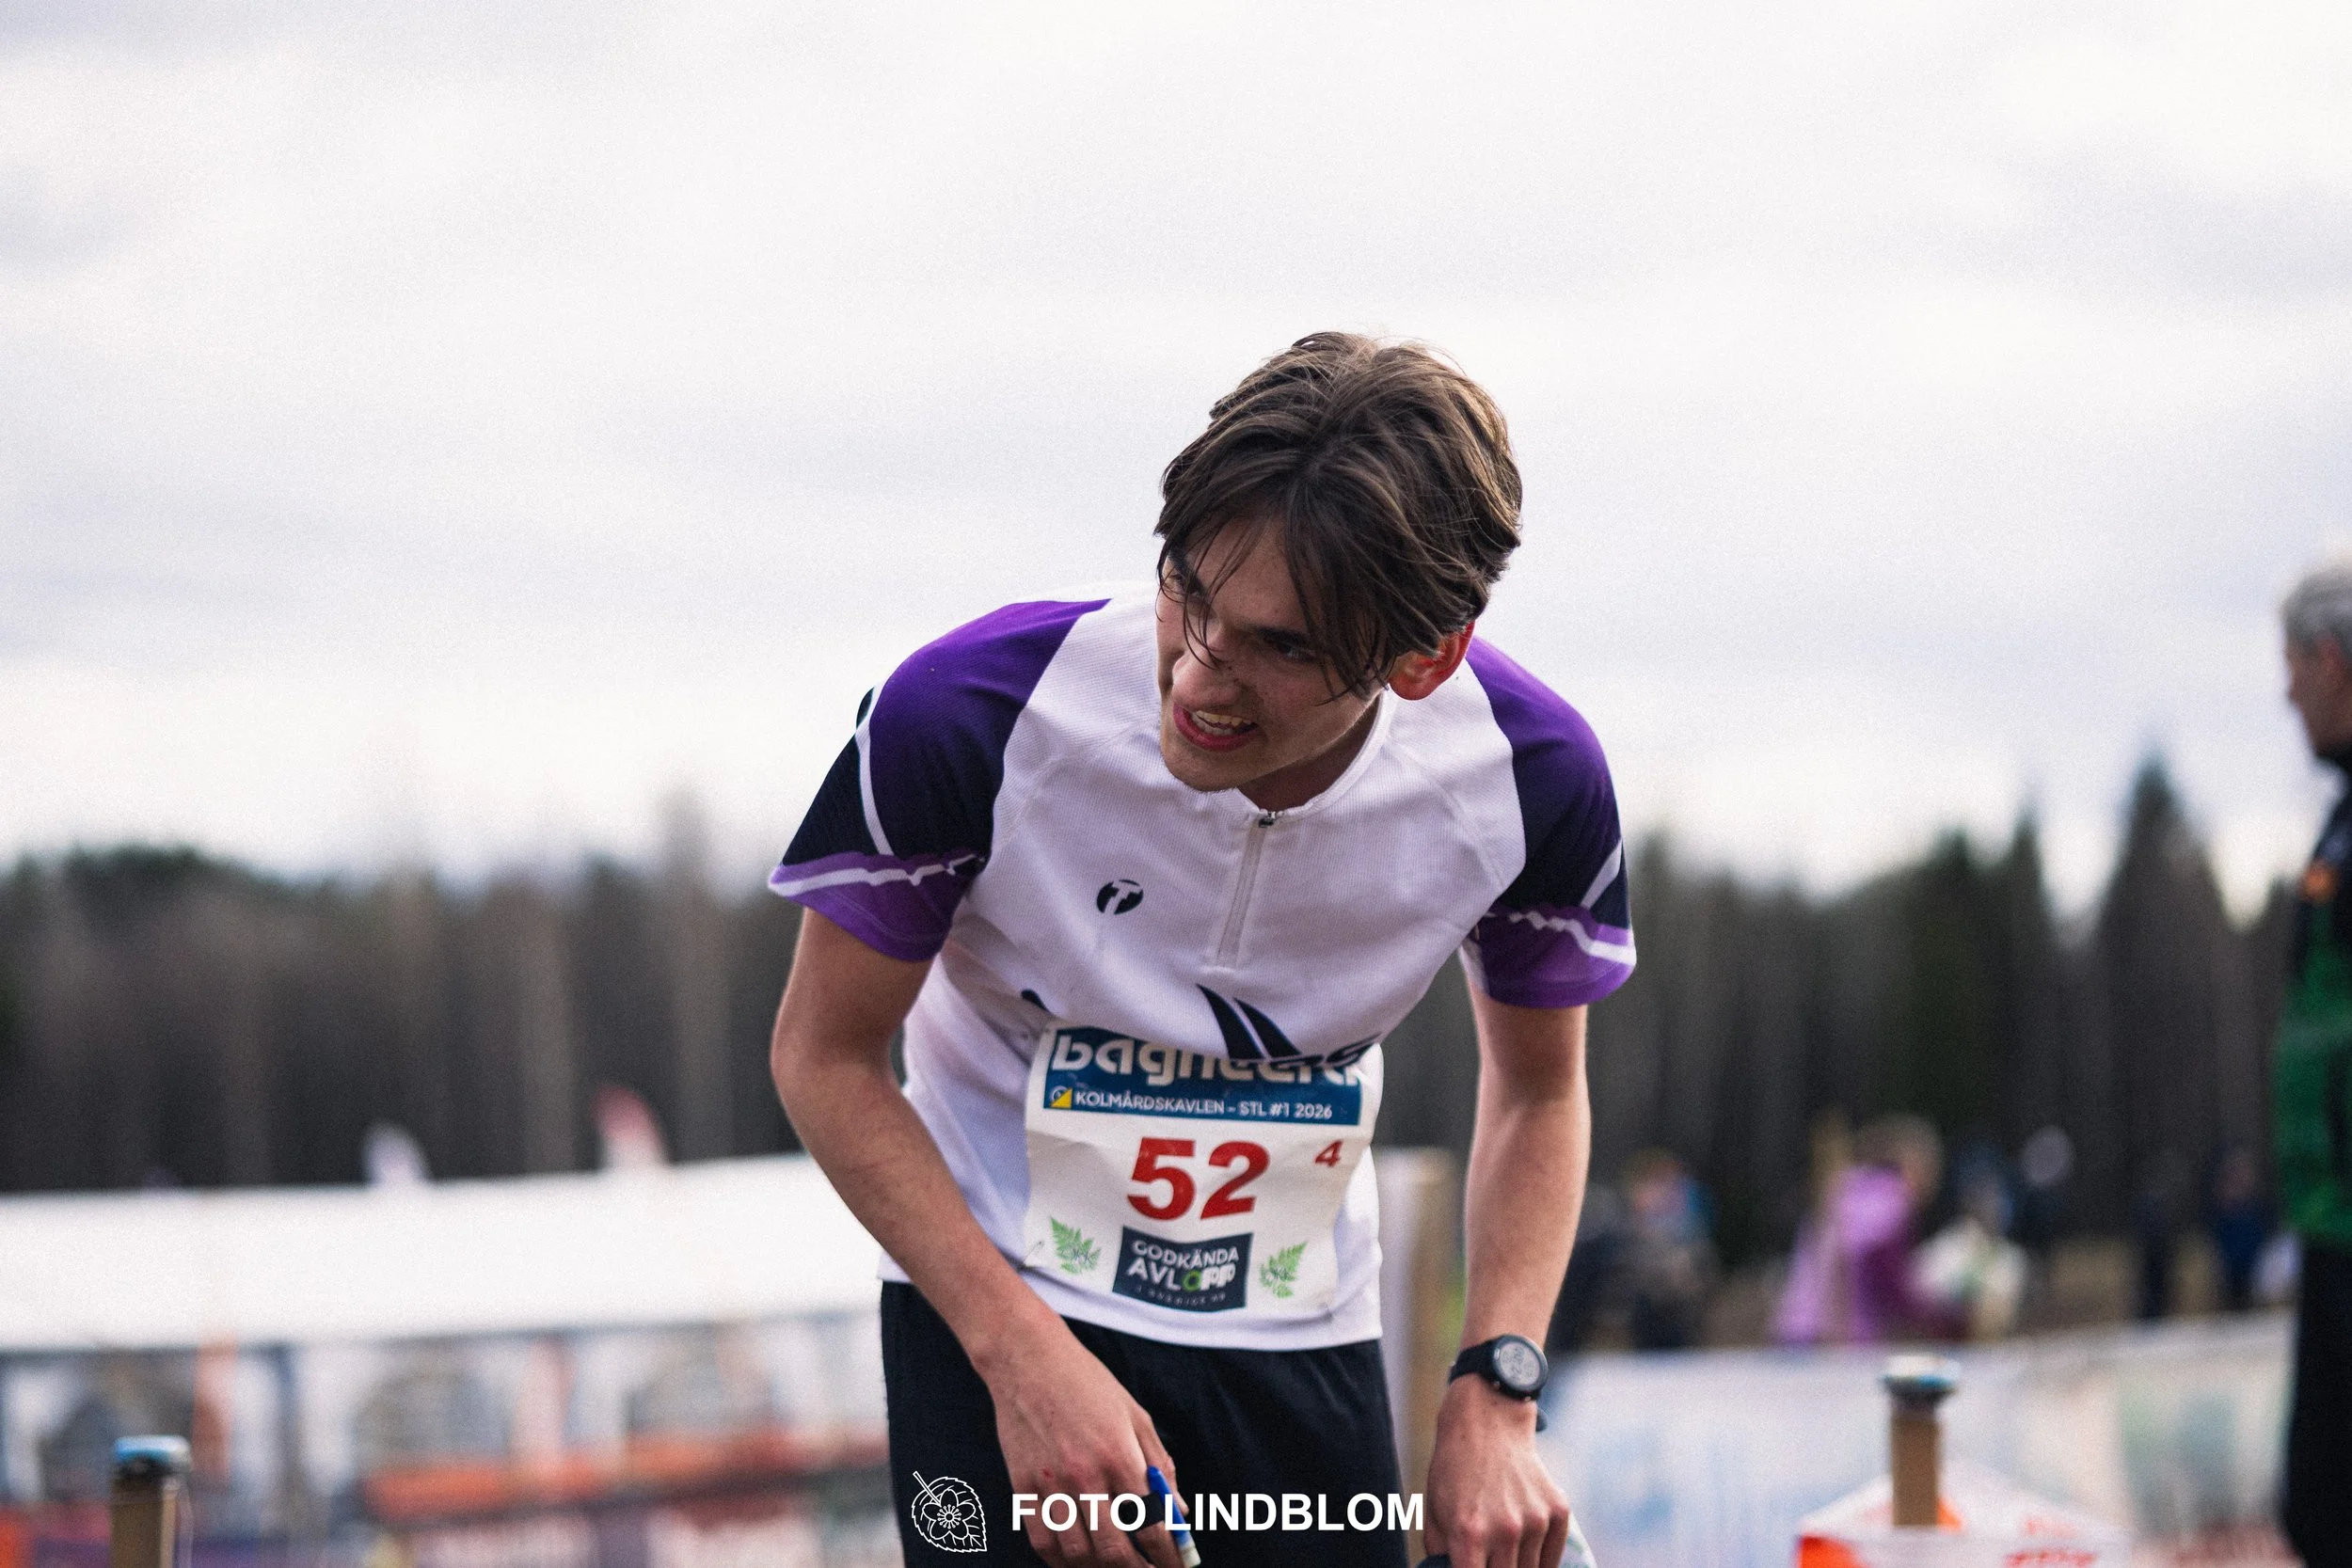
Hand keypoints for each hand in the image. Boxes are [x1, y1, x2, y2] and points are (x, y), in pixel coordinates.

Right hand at [982, 1322, 1182, 1566]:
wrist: (1028, 1360)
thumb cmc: (1087, 1383)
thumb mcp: (1135, 1415)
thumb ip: (1159, 1466)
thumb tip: (1179, 1512)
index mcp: (1120, 1455)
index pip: (1151, 1524)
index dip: (1169, 1555)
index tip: (1178, 1565)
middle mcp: (1085, 1475)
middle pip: (1115, 1550)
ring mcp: (1051, 1484)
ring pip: (1077, 1553)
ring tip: (1115, 1565)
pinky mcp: (1023, 1487)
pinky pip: (1042, 1541)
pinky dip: (1061, 1560)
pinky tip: (1078, 1558)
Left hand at [1422, 1375, 1572, 1567]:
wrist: (1488, 1425)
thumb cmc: (1453, 1470)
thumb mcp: (1433, 1511)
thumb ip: (1440, 1554)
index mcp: (1468, 1532)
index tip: (1471, 1567)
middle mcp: (1505, 1529)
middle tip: (1487, 1558)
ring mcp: (1536, 1521)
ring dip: (1516, 1567)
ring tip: (1502, 1550)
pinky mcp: (1558, 1512)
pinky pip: (1552, 1558)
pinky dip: (1539, 1560)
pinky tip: (1523, 1548)